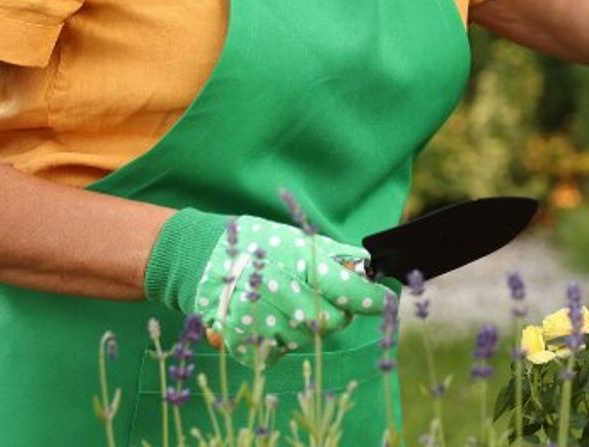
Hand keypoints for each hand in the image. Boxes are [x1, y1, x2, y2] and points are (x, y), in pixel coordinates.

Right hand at [145, 210, 389, 360]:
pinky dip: (282, 338)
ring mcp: (265, 324)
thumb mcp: (296, 238)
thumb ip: (333, 254)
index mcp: (300, 267)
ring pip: (310, 339)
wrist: (204, 261)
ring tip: (289, 302)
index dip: (372, 298)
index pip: (350, 291)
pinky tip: (270, 317)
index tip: (384, 300)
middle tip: (325, 297)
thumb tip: (366, 264)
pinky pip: (282, 350)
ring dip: (308, 324)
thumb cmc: (255, 244)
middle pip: (335, 322)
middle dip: (339, 312)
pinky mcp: (248, 344)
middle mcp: (284, 298)